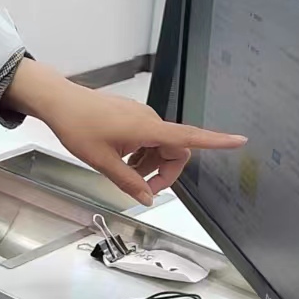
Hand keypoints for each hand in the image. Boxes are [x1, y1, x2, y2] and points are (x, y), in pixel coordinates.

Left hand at [5, 60, 245, 206]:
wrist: (58, 100)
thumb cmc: (78, 126)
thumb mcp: (102, 161)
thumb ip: (128, 181)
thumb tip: (147, 198)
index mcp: (148, 128)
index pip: (190, 137)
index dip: (217, 141)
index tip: (240, 140)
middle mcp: (150, 120)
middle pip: (174, 151)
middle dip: (165, 173)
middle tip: (142, 190)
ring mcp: (141, 116)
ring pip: (159, 147)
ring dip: (149, 165)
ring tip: (124, 175)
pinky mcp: (131, 116)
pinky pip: (147, 139)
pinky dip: (140, 155)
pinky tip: (121, 161)